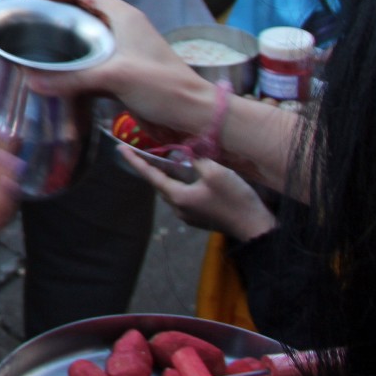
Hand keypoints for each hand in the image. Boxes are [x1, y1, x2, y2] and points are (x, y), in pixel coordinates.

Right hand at [26, 0, 216, 131]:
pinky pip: (92, 59)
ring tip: (37, 50)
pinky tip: (57, 75)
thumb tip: (32, 81)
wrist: (194, 115)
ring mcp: (123, 49)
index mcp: (123, 16)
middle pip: (81, 10)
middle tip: (29, 28)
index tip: (32, 4)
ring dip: (64, 41)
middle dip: (55, 15)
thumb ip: (73, 78)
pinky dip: (74, 63)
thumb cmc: (163, 87)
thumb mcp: (116, 77)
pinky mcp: (122, 70)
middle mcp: (122, 27)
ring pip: (86, 36)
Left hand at [118, 147, 275, 241]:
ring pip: (173, 190)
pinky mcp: (200, 218)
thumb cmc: (235, 199)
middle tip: (143, 149)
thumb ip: (196, 159)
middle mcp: (179, 208)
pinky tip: (191, 175)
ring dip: (169, 175)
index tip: (120, 149)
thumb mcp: (215, 172)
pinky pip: (185, 197)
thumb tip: (185, 152)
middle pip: (161, 183)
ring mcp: (189, 215)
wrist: (255, 227)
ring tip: (168, 159)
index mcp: (178, 197)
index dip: (136, 161)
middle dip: (152, 166)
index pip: (151, 175)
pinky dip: (182, 184)